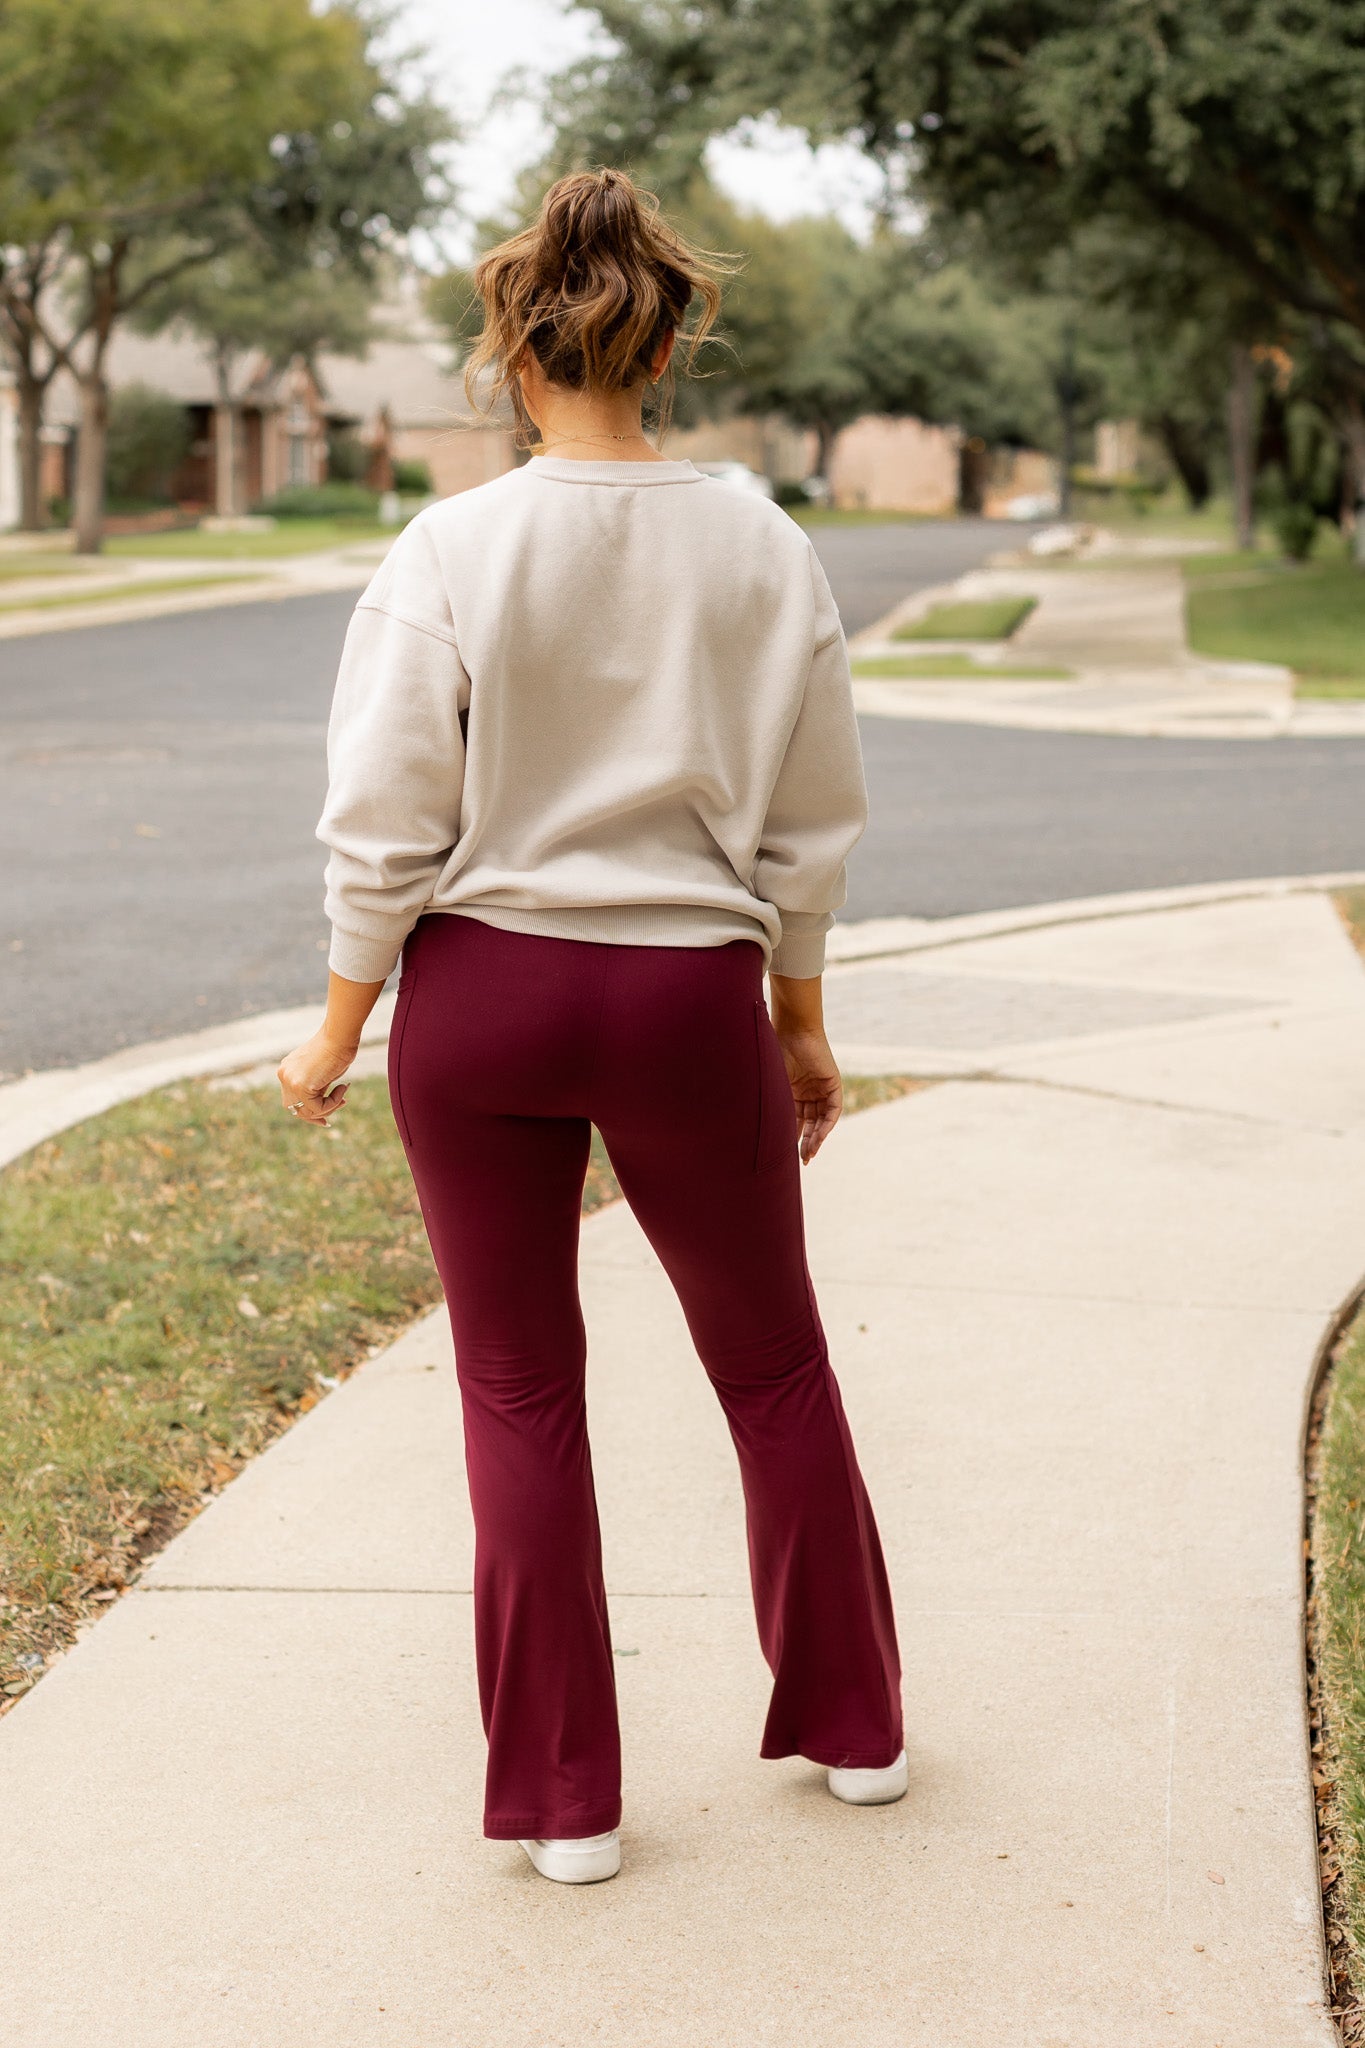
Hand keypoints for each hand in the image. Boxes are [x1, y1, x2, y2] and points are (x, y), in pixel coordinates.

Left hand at [277, 1030, 353, 1126]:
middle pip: (295, 1109)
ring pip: (307, 1112)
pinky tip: (343, 1088)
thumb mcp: (322, 1071)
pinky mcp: (300, 1086)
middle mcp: (284, 1075)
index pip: (292, 1099)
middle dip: (314, 1116)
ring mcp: (290, 1081)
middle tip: (328, 1121)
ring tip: (343, 1095)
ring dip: (329, 1108)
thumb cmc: (338, 1048)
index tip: (325, 1118)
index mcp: (287, 1070)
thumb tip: (319, 1109)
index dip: (308, 1111)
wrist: (341, 1035)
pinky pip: (318, 1107)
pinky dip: (333, 1103)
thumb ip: (316, 1086)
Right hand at [774, 1024, 842, 1164]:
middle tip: (802, 1161)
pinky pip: (833, 1110)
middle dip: (806, 1143)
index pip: (793, 1119)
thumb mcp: (768, 1083)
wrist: (791, 1028)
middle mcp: (807, 1091)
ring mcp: (820, 1088)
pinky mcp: (833, 1084)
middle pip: (809, 1123)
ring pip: (821, 1120)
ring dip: (817, 1137)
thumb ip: (764, 1102)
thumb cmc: (774, 1050)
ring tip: (809, 1154)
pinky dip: (827, 1124)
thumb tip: (741, 1126)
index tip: (784, 1156)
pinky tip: (820, 1137)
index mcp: (791, 1091)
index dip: (790, 1137)